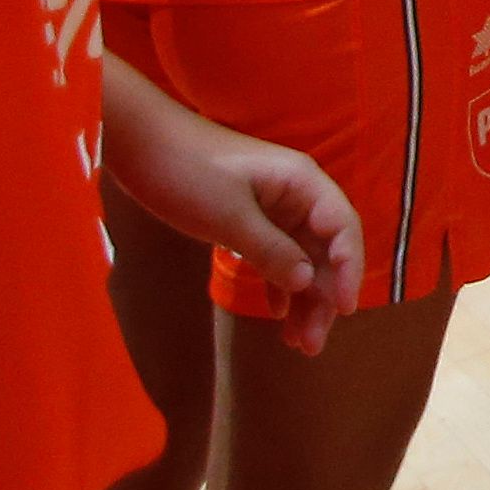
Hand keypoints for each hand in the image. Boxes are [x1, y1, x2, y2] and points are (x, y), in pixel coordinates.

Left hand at [112, 93, 366, 359]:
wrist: (140, 144)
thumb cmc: (187, 173)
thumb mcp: (229, 217)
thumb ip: (271, 251)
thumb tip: (308, 283)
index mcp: (301, 182)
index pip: (342, 228)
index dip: (349, 269)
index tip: (344, 310)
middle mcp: (296, 194)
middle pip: (325, 250)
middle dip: (323, 297)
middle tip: (312, 345)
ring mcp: (273, 205)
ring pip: (302, 257)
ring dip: (303, 298)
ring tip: (298, 343)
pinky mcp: (250, 216)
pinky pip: (277, 254)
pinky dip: (279, 284)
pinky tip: (277, 314)